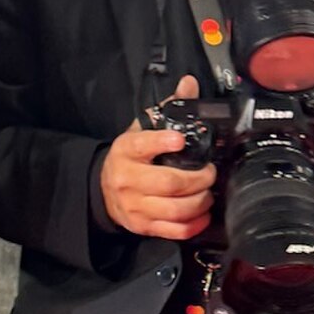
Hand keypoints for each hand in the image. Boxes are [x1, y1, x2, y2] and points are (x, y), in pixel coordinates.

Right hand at [98, 74, 216, 240]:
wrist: (103, 189)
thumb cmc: (131, 158)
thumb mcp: (141, 130)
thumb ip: (168, 108)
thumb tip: (189, 83)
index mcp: (126, 151)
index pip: (142, 145)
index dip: (162, 143)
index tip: (179, 140)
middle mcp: (128, 180)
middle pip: (169, 183)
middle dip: (199, 179)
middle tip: (210, 173)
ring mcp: (135, 206)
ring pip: (175, 209)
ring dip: (200, 201)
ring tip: (208, 192)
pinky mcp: (143, 226)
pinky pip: (174, 230)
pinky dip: (194, 224)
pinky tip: (203, 214)